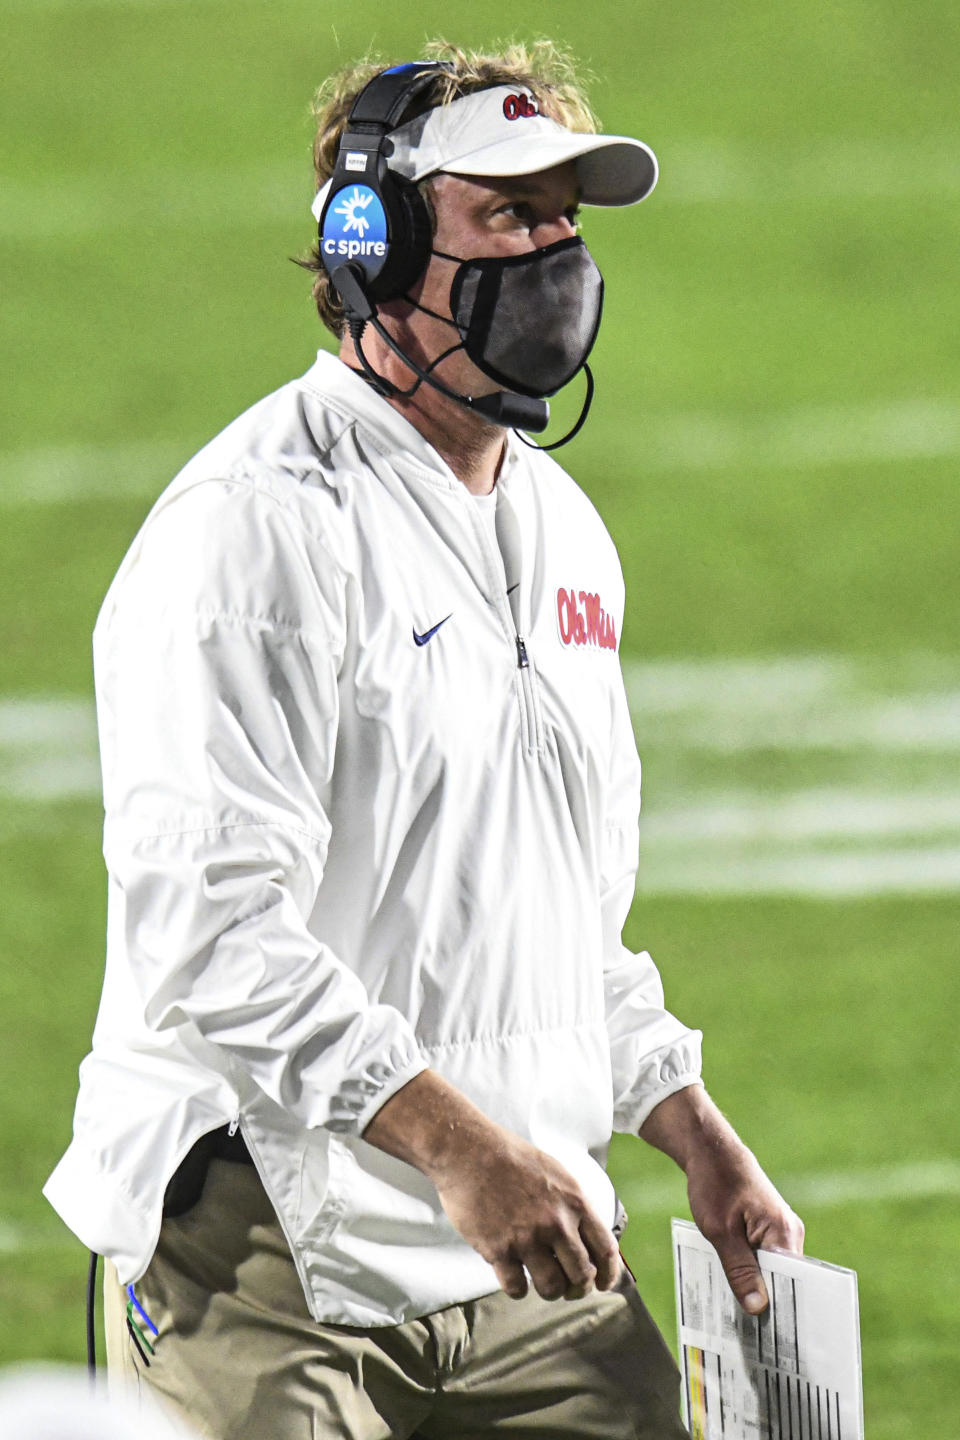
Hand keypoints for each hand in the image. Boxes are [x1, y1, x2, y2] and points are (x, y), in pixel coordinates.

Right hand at [362, 1069, 619, 1301]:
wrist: (469, 1151)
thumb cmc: (511, 1158)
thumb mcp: (556, 1173)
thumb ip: (573, 1205)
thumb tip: (586, 1236)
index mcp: (574, 1202)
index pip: (605, 1250)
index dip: (608, 1274)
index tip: (602, 1284)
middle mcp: (555, 1223)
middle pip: (581, 1276)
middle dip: (578, 1288)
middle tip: (569, 1289)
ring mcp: (527, 1238)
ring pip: (552, 1288)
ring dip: (549, 1290)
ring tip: (541, 1281)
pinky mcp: (499, 1250)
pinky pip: (517, 1288)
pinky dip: (517, 1289)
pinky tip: (514, 1276)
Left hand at [640, 1085, 803, 1314]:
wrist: (711, 1150)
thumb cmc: (715, 1184)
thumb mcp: (719, 1231)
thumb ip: (739, 1270)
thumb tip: (757, 1310)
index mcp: (784, 1234)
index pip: (793, 1285)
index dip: (781, 1313)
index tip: (769, 1341)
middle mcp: (789, 1234)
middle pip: (784, 1282)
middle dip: (767, 1305)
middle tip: (749, 1337)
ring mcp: (780, 1231)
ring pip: (772, 1271)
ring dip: (756, 1289)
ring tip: (738, 1320)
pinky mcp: (767, 1229)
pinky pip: (763, 1259)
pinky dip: (750, 1273)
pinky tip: (733, 1290)